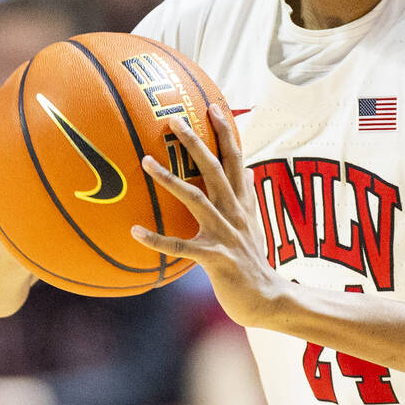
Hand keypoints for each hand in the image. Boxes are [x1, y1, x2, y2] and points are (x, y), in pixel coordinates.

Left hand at [131, 106, 285, 328]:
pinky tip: (135, 233)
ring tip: (146, 162)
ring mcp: (226, 234)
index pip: (236, 159)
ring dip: (170, 179)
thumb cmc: (255, 264)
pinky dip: (158, 240)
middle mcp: (236, 213)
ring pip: (196, 199)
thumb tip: (248, 171)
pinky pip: (182, 247)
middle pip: (216, 168)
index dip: (226, 131)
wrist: (269, 300)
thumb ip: (248, 198)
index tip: (213, 105)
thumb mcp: (255, 225)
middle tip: (174, 119)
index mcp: (243, 203)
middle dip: (196, 142)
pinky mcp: (215, 258)